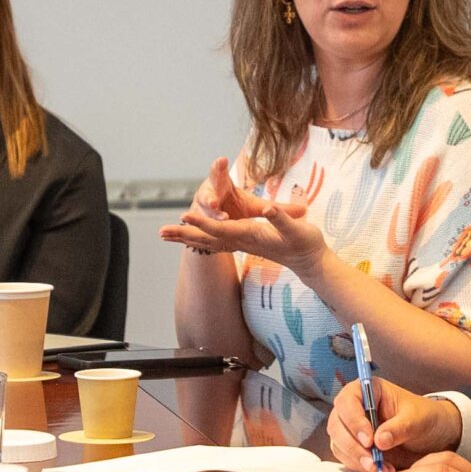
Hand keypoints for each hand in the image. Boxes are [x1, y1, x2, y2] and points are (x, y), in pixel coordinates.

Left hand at [159, 159, 327, 275]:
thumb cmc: (305, 243)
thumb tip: (269, 209)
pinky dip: (198, 239)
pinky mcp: (243, 243)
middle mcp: (241, 241)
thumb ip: (283, 218)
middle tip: (161, 232)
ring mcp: (240, 244)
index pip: (220, 229)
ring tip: (164, 235)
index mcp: (250, 235)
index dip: (202, 222)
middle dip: (184, 234)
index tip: (184, 215)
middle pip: (207, 238)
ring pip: (207, 242)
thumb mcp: (297, 229)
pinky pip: (214, 242)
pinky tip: (188, 238)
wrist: (309, 262)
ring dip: (185, 238)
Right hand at [328, 379, 461, 471]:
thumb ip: (399, 428)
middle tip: (372, 461)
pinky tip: (378, 471)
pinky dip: (359, 467)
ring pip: (339, 444)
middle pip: (337, 425)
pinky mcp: (355, 446)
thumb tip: (379, 440)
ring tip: (379, 469)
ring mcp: (352, 427)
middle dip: (352, 446)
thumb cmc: (425, 417)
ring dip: (356, 460)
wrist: (433, 434)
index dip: (354, 421)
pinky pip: (347, 458)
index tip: (369, 440)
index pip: (348, 401)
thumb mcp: (417, 420)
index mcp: (369, 390)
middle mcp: (355, 407)